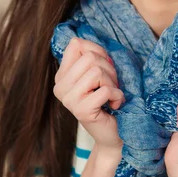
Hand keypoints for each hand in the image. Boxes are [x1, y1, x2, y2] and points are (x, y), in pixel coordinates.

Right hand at [53, 37, 124, 151]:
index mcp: (62, 76)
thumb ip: (92, 58)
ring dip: (112, 83)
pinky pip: (106, 90)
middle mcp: (60, 87)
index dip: (97, 51)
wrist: (114, 134)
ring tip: (111, 95)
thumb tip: (84, 42)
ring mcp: (69, 100)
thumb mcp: (100, 75)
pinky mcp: (81, 111)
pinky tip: (114, 105)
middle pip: (90, 58)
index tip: (104, 67)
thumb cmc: (109, 101)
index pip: (76, 44)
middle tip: (111, 85)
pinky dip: (117, 96)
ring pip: (96, 72)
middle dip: (109, 69)